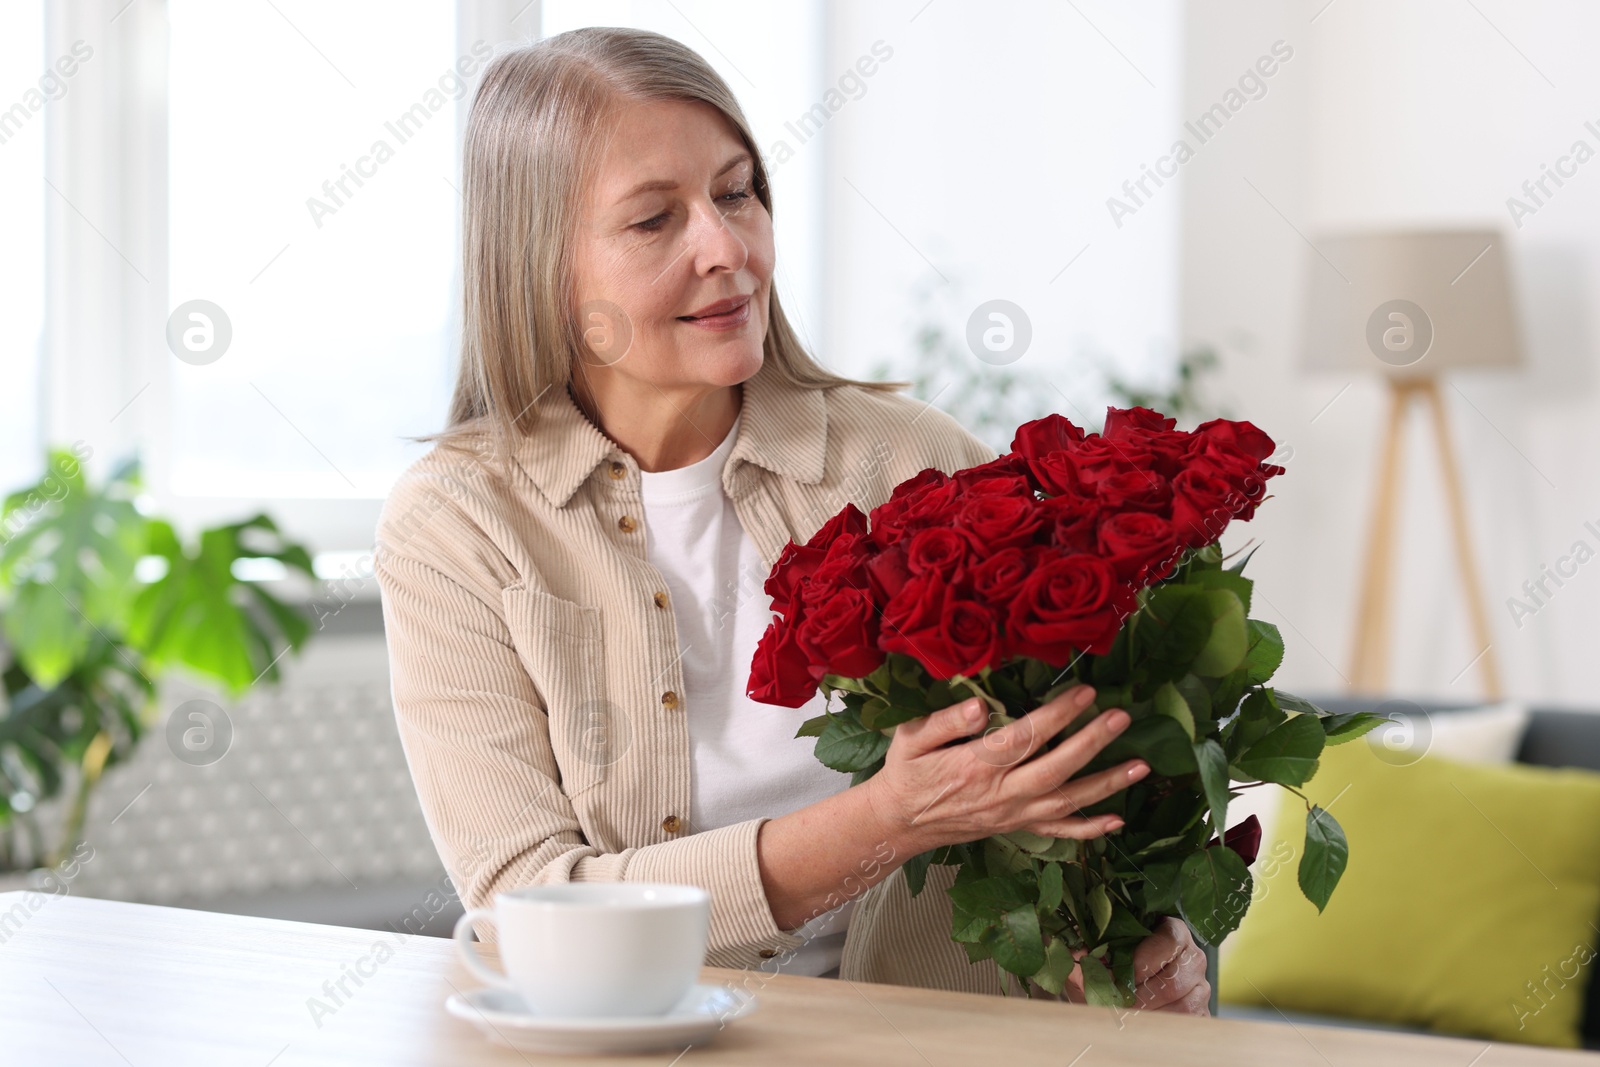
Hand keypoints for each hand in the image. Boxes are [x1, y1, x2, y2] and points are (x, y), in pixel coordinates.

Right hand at [863, 684, 1148, 854]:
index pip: (1024, 738)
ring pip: (1066, 801)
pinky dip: (1090, 828)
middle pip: (1055, 769)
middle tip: (1121, 717)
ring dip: (1106, 784)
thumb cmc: (907, 772)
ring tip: (1140, 765)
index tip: (1086, 693)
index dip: (1058, 716)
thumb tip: (980, 707)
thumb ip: (945, 720)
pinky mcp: (1017, 827)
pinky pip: (1059, 831)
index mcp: (974, 765)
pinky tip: (1118, 819)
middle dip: (1092, 743)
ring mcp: (1013, 815)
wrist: (900, 822)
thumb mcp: (910, 738)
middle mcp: (1000, 794)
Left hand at [1059, 917, 1210, 1013]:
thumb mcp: (1095, 959)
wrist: (1120, 1000)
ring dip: (1150, 1013)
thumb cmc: (1110, 972)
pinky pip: (1187, 1023)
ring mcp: (1200, 986)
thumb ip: (1085, 952)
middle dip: (1142, 993)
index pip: (1170, 938)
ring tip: (1125, 1016)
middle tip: (1118, 1002)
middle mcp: (1192, 957)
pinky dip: (1161, 1027)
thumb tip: (1075, 952)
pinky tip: (1140, 1026)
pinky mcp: (1201, 1013)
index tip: (1123, 973)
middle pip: (1176, 976)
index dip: (1145, 958)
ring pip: (1183, 1004)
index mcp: (1171, 932)